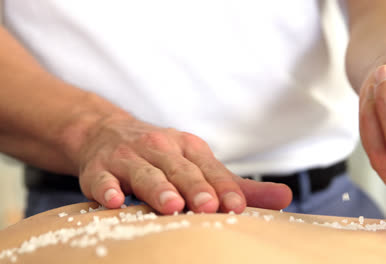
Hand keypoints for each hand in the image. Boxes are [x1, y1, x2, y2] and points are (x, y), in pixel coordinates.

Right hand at [75, 116, 291, 213]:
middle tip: (208, 207)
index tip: (237, 208)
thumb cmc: (160, 155)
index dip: (224, 188)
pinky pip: (102, 179)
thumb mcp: (197, 163)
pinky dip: (107, 188)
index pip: (210, 169)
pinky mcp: (99, 168)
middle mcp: (160, 148)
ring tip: (171, 205)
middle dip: (195, 188)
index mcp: (188, 148)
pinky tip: (115, 200)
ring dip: (158, 188)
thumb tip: (285, 199)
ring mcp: (128, 157)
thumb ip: (236, 185)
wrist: (105, 131)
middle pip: (180, 170)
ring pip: (145, 173)